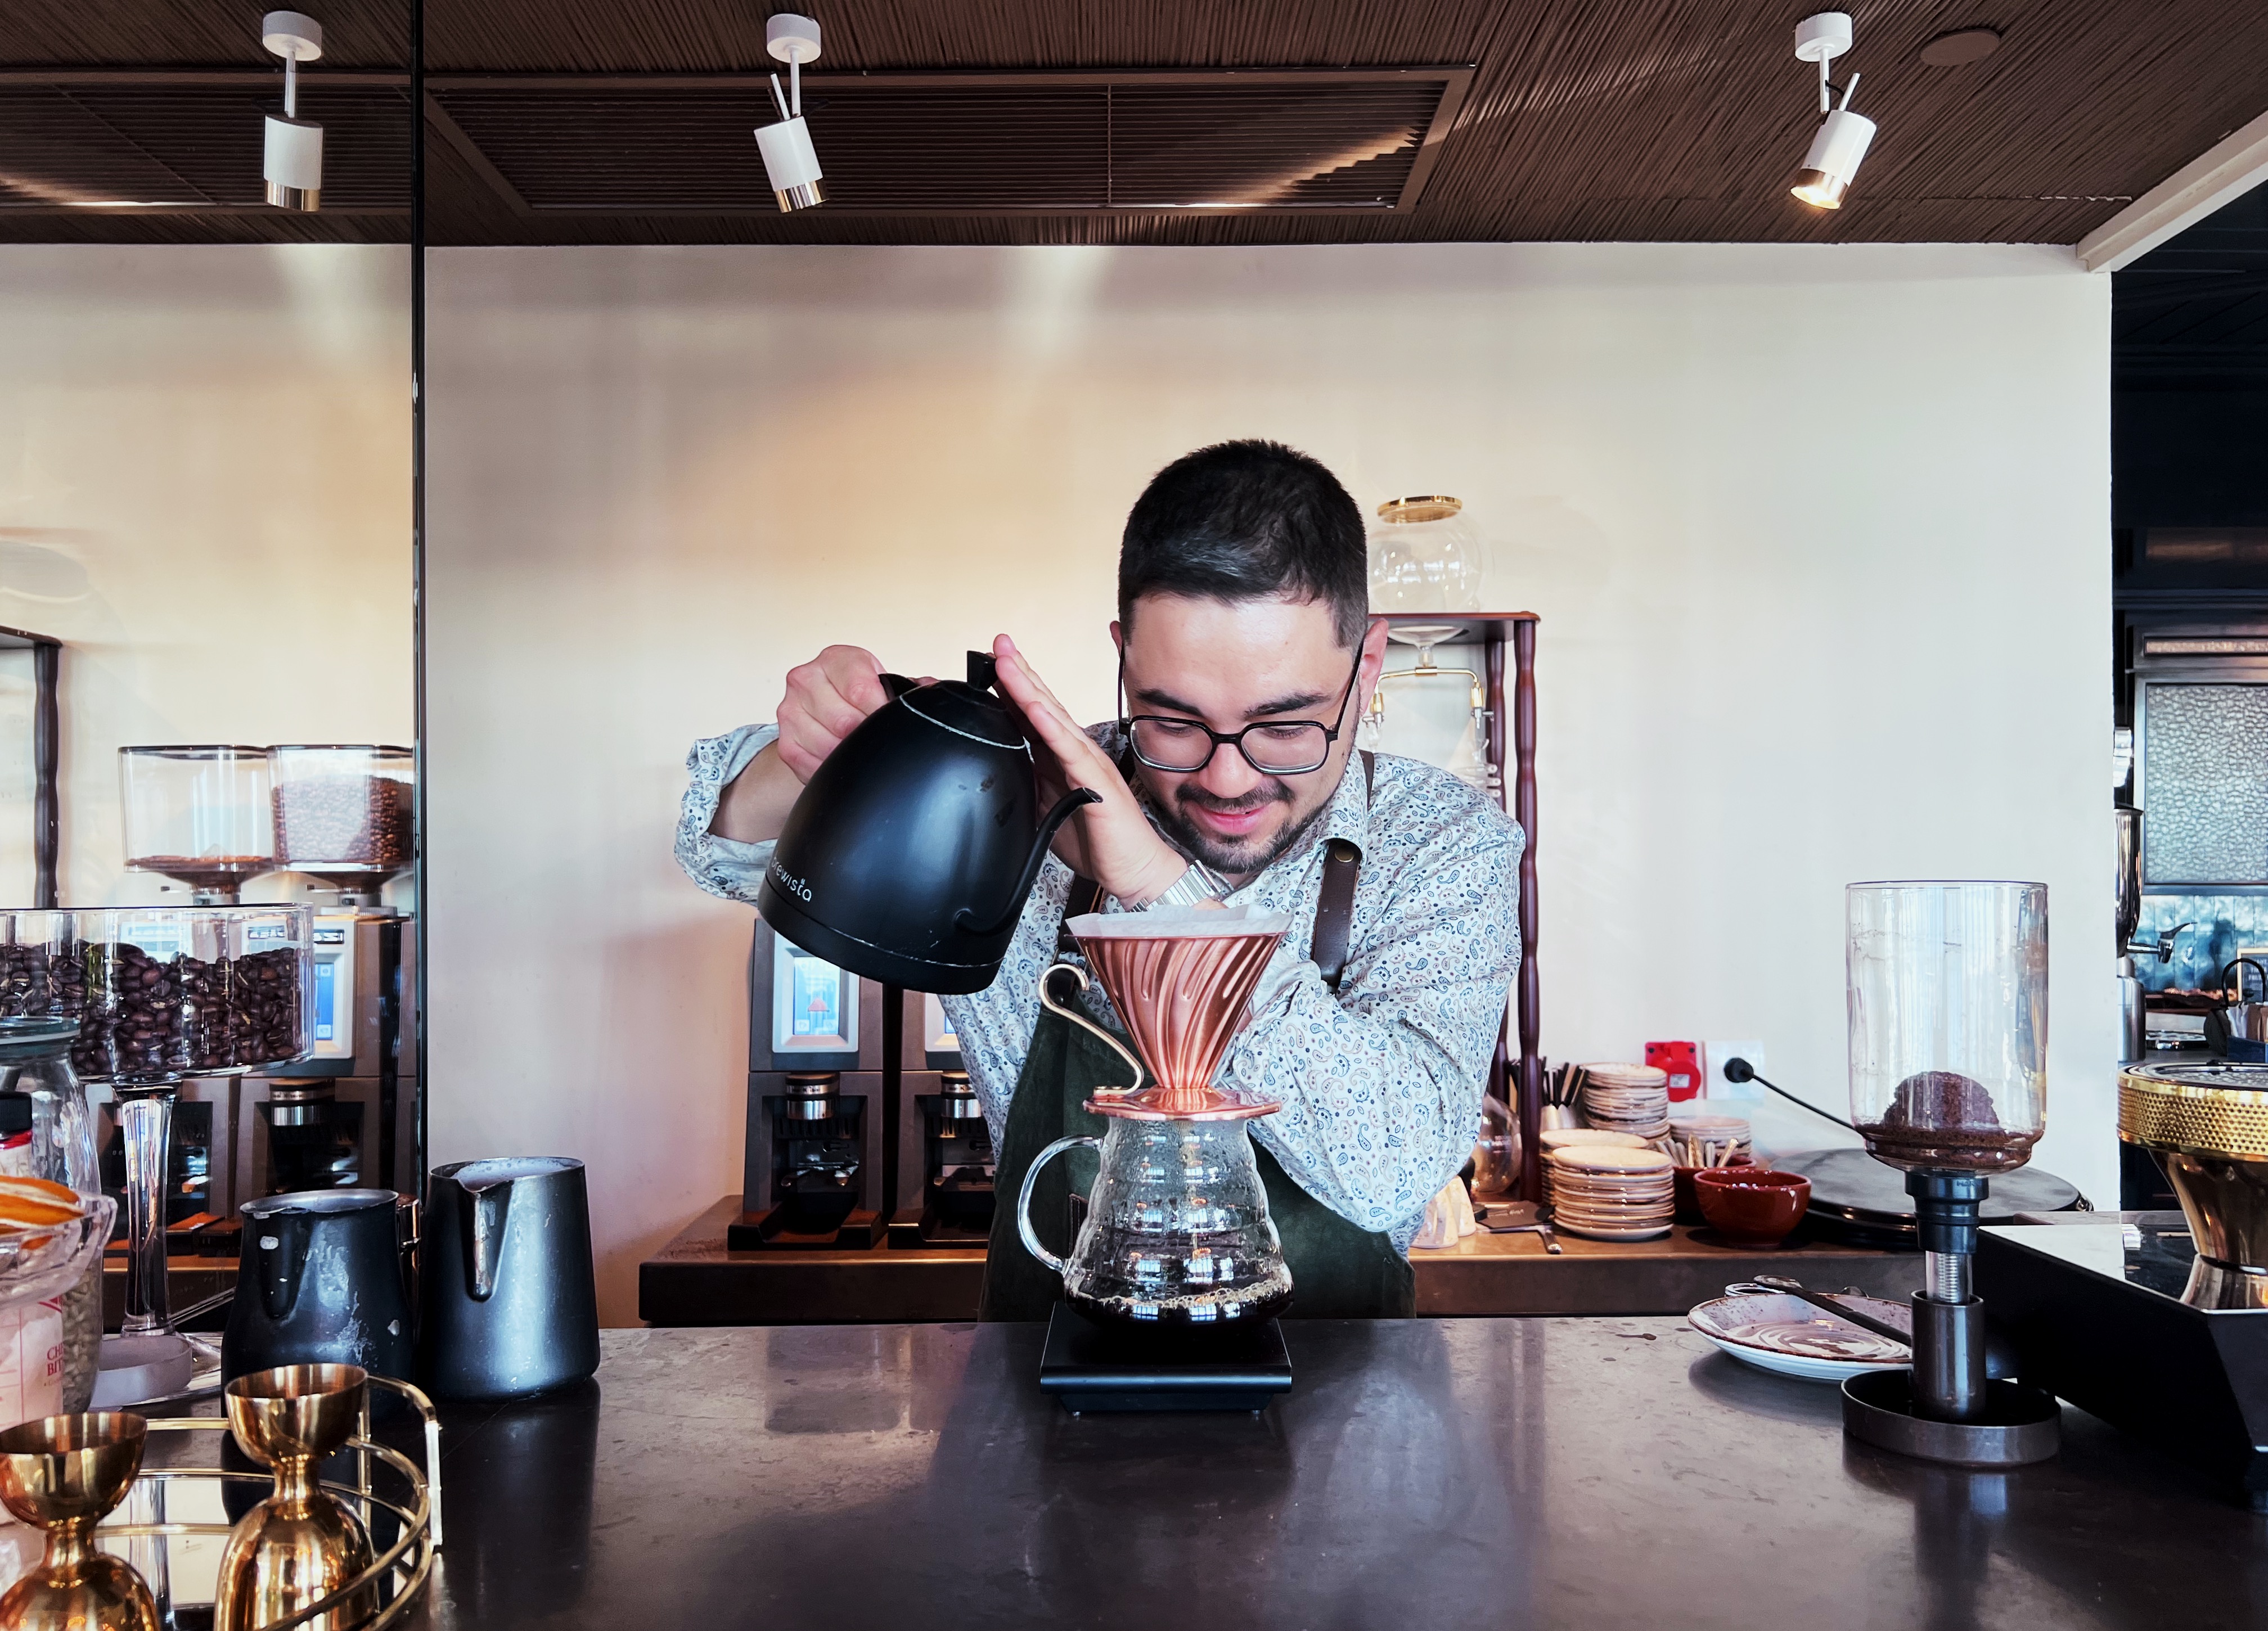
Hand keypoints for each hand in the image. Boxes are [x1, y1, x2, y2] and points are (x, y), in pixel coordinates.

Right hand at [710, 644, 890, 844]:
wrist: (822, 710)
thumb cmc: (858, 694)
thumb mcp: (882, 682)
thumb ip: (908, 687)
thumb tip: (933, 692)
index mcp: (835, 659)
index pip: (860, 688)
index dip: (881, 712)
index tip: (892, 722)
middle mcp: (806, 679)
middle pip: (844, 722)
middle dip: (866, 736)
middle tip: (876, 738)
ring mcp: (790, 710)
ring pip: (829, 746)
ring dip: (849, 754)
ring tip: (859, 747)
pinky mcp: (785, 742)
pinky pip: (812, 765)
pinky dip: (832, 768)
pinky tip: (842, 759)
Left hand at [990, 633, 1187, 906]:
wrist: (1132, 871)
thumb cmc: (1096, 842)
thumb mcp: (1045, 809)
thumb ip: (1026, 785)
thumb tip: (996, 771)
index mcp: (1061, 758)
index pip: (1032, 716)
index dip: (1011, 689)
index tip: (988, 663)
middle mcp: (1075, 752)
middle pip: (1042, 705)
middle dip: (1019, 673)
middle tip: (998, 644)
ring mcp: (1088, 763)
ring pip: (1053, 718)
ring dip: (1028, 689)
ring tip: (1008, 663)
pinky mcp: (1096, 782)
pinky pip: (1070, 750)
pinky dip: (1050, 727)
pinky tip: (1033, 707)